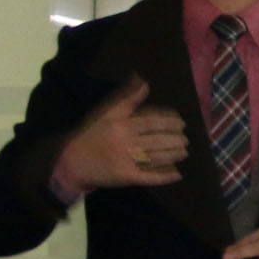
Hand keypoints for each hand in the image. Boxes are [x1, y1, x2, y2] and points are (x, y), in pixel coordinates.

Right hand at [56, 79, 190, 193]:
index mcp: (121, 124)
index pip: (152, 121)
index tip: (181, 122)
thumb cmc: (92, 135)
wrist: (72, 161)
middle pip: (157, 140)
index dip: (169, 122)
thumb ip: (127, 99)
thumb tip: (145, 82)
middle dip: (175, 139)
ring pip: (156, 157)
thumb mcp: (106, 113)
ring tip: (184, 151)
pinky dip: (164, 176)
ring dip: (173, 155)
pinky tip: (177, 174)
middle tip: (185, 138)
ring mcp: (126, 160)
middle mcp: (125, 141)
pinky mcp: (126, 177)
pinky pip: (149, 176)